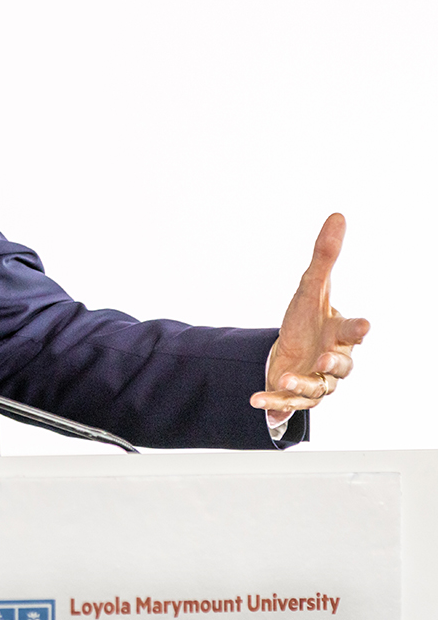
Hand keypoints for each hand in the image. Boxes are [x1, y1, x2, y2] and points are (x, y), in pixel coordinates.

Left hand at [250, 213, 368, 424]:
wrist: (292, 350)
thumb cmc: (308, 319)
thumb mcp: (310, 287)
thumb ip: (324, 256)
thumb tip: (337, 216)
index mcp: (339, 333)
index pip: (353, 330)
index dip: (358, 328)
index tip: (364, 324)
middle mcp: (333, 359)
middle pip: (342, 365)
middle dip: (335, 362)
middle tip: (323, 357)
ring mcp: (317, 380)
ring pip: (318, 388)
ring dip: (302, 385)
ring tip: (285, 379)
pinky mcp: (297, 396)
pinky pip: (289, 404)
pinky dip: (273, 403)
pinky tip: (255, 399)